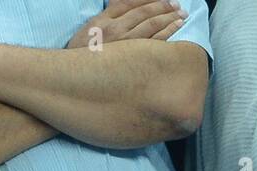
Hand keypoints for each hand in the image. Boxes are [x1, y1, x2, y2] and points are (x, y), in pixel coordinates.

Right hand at [66, 0, 187, 49]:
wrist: (74, 78)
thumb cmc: (83, 52)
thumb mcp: (92, 27)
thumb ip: (111, 12)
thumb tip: (122, 2)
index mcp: (105, 19)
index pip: (132, 2)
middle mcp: (115, 30)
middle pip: (145, 13)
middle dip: (164, 7)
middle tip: (178, 6)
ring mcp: (124, 46)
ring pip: (152, 27)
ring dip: (169, 20)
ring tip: (182, 16)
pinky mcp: (131, 60)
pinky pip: (153, 45)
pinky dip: (167, 35)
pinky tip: (176, 30)